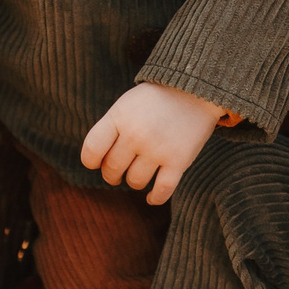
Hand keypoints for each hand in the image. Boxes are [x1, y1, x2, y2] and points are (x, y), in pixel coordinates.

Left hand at [80, 82, 225, 204]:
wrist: (196, 90)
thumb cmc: (156, 100)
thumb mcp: (127, 104)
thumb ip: (111, 128)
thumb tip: (97, 161)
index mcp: (119, 117)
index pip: (92, 150)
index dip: (91, 162)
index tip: (97, 163)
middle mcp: (135, 134)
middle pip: (112, 169)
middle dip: (113, 174)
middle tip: (119, 171)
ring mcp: (157, 149)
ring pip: (135, 182)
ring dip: (135, 181)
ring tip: (140, 172)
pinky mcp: (179, 161)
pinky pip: (161, 191)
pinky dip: (155, 198)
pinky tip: (151, 197)